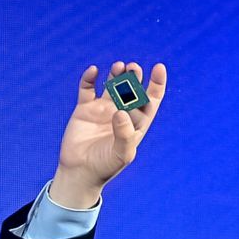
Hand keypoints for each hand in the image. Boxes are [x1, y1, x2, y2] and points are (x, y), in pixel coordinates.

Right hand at [54, 62, 164, 205]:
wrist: (80, 172)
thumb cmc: (106, 166)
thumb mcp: (121, 153)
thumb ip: (124, 134)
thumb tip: (121, 112)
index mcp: (136, 122)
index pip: (151, 99)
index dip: (156, 83)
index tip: (158, 68)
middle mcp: (121, 113)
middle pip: (132, 88)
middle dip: (134, 76)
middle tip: (133, 68)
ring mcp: (103, 109)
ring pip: (112, 85)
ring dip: (116, 74)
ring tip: (119, 66)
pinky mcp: (85, 109)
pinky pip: (87, 89)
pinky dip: (89, 78)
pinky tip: (93, 70)